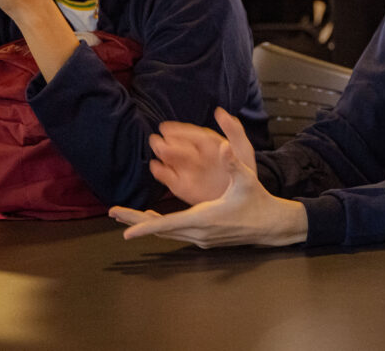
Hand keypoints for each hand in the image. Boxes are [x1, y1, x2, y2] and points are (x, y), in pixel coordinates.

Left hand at [110, 110, 308, 247]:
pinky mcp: (204, 239)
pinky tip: (154, 221)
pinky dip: (161, 227)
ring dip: (147, 224)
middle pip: (161, 231)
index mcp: (205, 217)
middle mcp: (199, 232)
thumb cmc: (257, 200)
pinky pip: (176, 234)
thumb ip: (233, 163)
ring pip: (167, 233)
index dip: (146, 226)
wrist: (270, 224)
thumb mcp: (247, 178)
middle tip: (114, 213)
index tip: (125, 231)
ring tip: (126, 216)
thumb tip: (224, 146)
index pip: (169, 225)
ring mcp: (201, 238)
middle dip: (136, 222)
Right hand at [148, 108, 253, 204]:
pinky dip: (161, 172)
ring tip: (156, 147)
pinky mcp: (182, 186)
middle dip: (167, 142)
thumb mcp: (242, 148)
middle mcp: (195, 156)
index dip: (179, 130)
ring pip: (170, 159)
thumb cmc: (244, 171)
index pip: (191, 134)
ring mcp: (187, 171)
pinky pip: (169, 178)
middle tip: (158, 139)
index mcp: (208, 144)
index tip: (166, 127)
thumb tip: (219, 111)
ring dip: (162, 153)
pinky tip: (156, 166)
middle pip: (178, 146)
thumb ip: (233, 130)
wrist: (243, 198)